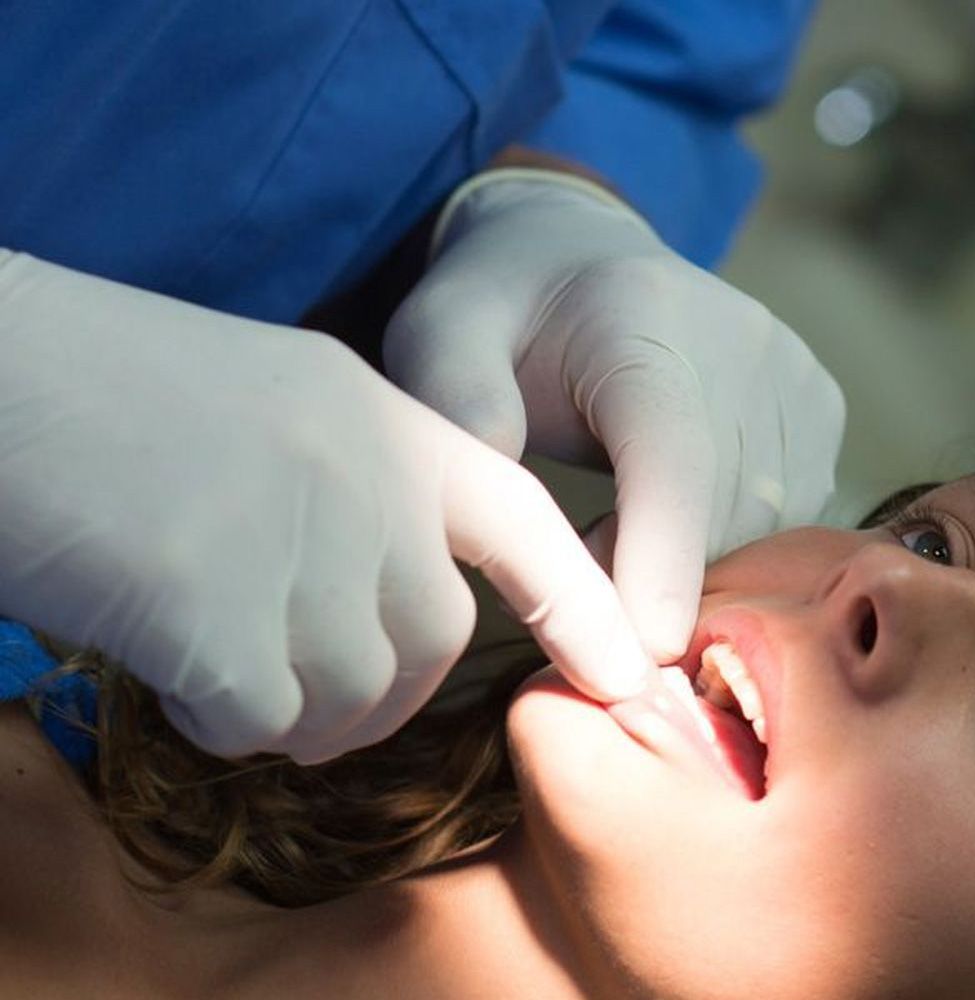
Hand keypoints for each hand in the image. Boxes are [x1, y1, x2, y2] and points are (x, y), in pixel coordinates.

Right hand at [0, 251, 652, 762]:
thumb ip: (345, 499)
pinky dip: (223, 718)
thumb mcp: (268, 417)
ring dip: (296, 710)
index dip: (577, 602)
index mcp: (379, 418)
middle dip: (381, 691)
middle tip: (300, 688)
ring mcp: (299, 536)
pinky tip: (171, 664)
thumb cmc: (111, 392)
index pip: (518, 520)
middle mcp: (362, 475)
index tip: (626, 674)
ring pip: (354, 694)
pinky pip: (261, 716)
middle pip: (433, 640)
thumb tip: (368, 614)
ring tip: (219, 662)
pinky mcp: (218, 608)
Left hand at [384, 169, 845, 660]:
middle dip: (649, 578)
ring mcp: (793, 376)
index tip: (642, 650)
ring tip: (606, 533)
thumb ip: (462, 411)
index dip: (661, 557)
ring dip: (686, 566)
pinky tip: (661, 524)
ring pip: (761, 529)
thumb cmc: (499, 313)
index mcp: (640, 319)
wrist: (577, 263)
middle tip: (570, 574)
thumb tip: (509, 518)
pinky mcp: (818, 408)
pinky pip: (787, 518)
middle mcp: (742, 343)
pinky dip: (725, 547)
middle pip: (719, 511)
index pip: (671, 452)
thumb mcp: (442, 340)